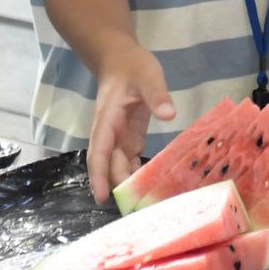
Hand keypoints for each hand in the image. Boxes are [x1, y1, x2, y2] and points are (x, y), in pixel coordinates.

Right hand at [86, 42, 175, 203]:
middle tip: (134, 210)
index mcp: (108, 120)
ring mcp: (118, 136)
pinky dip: (136, 174)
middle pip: (108, 164)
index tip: (102, 197)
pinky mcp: (129, 137)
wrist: (120, 59)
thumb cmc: (132, 66)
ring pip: (117, 166)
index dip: (99, 175)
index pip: (99, 152)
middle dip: (117, 186)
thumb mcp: (148, 76)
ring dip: (126, 184)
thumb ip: (157, 95)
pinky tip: (148, 188)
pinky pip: (128, 160)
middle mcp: (109, 133)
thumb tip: (169, 115)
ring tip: (142, 206)